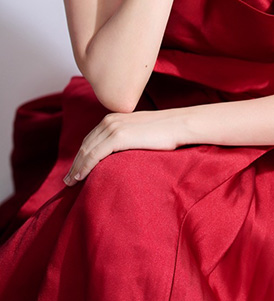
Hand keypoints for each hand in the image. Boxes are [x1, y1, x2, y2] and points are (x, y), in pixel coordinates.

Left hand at [62, 110, 179, 185]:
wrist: (179, 125)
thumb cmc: (166, 132)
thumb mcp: (141, 132)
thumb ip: (128, 138)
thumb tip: (122, 153)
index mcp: (114, 118)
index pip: (91, 139)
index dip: (81, 155)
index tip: (75, 169)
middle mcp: (109, 121)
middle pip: (85, 145)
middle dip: (75, 163)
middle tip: (67, 180)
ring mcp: (112, 127)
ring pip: (86, 151)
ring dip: (76, 167)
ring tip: (70, 182)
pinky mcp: (117, 136)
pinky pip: (94, 154)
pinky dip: (84, 167)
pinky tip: (80, 177)